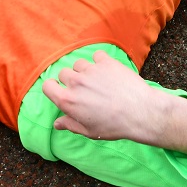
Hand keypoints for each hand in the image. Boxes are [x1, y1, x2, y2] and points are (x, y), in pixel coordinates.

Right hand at [41, 51, 186, 154]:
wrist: (140, 112)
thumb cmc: (114, 125)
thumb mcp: (89, 131)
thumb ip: (70, 124)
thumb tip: (57, 123)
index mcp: (68, 101)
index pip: (47, 86)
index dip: (53, 88)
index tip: (62, 91)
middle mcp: (76, 82)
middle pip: (63, 73)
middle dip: (71, 80)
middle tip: (85, 90)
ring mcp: (91, 70)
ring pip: (79, 64)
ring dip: (85, 70)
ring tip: (98, 81)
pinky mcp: (106, 62)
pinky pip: (96, 55)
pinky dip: (100, 61)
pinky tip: (108, 72)